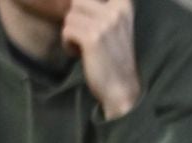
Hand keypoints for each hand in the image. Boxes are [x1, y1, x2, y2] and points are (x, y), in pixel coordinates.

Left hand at [63, 0, 140, 118]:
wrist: (121, 86)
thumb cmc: (113, 57)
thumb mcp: (114, 26)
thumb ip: (101, 10)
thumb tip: (74, 2)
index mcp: (124, 4)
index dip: (81, 5)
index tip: (87, 30)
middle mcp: (116, 10)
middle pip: (77, 3)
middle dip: (74, 20)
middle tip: (81, 37)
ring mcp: (105, 23)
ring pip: (70, 18)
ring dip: (70, 34)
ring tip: (81, 47)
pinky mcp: (92, 38)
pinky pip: (67, 31)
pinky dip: (67, 44)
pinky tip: (78, 54)